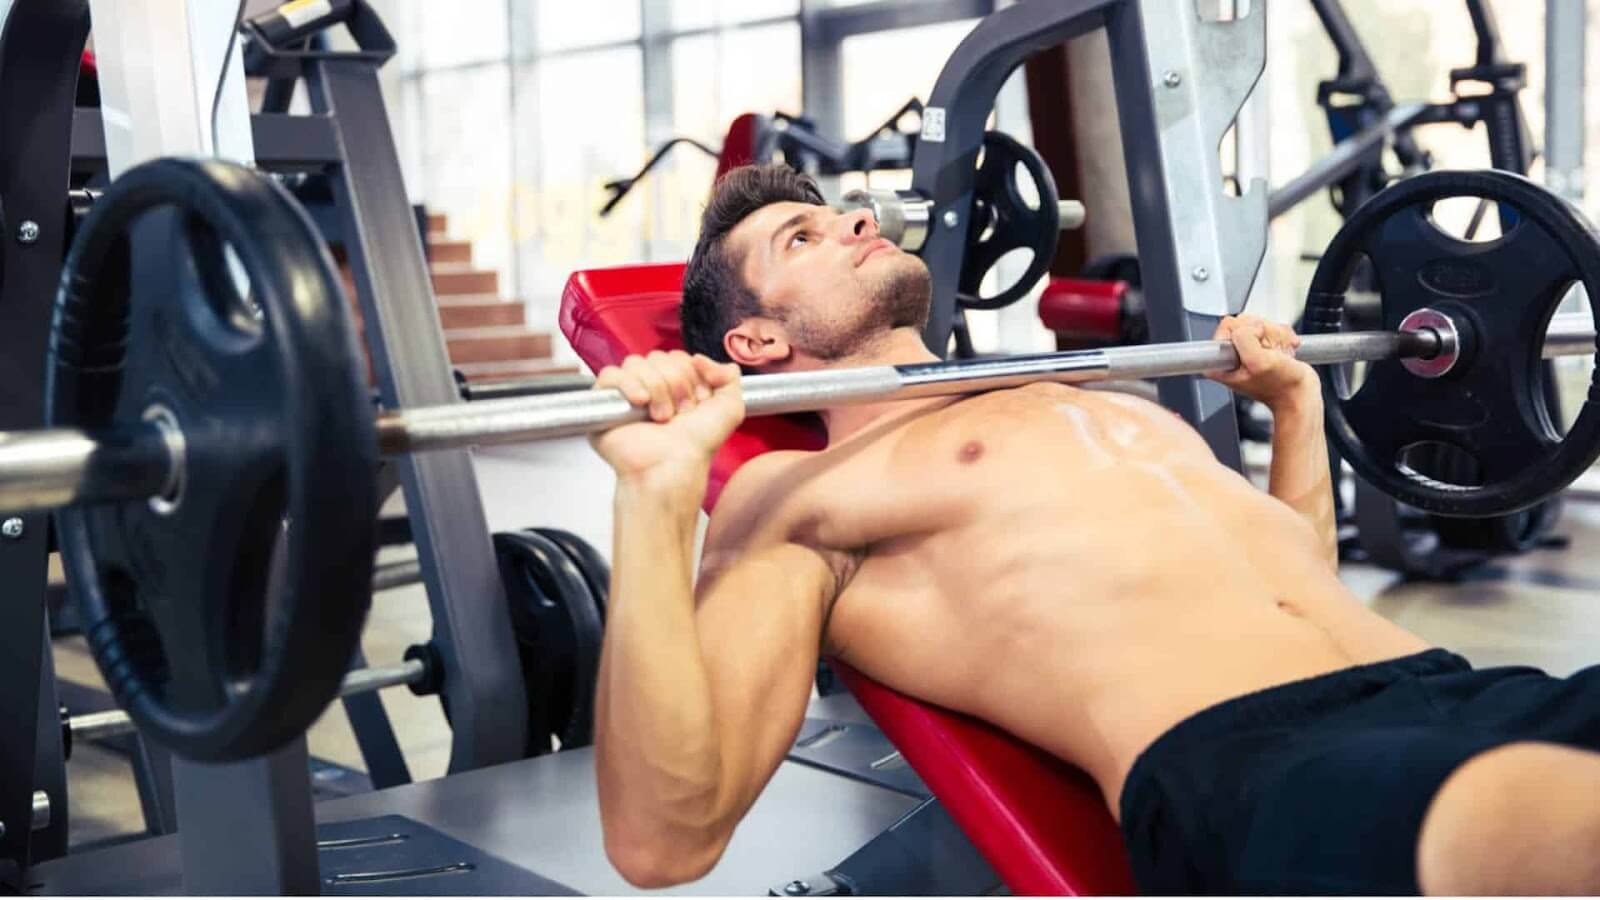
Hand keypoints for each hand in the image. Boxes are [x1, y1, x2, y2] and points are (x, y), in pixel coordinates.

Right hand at [589, 351, 744, 484]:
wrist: (674, 466)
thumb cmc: (698, 445)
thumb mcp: (730, 408)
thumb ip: (728, 376)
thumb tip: (701, 357)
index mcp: (676, 387)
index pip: (678, 357)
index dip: (691, 375)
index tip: (699, 401)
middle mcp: (652, 389)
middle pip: (658, 357)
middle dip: (676, 383)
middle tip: (680, 413)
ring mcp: (627, 396)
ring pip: (636, 363)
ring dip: (656, 388)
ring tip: (661, 417)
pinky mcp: (606, 404)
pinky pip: (610, 374)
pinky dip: (628, 384)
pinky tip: (640, 401)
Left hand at [1206, 315, 1316, 409]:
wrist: (1300, 395)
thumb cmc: (1281, 386)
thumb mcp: (1257, 362)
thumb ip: (1245, 338)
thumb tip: (1248, 325)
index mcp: (1219, 363)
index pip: (1228, 326)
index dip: (1247, 332)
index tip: (1257, 349)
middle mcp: (1230, 356)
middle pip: (1245, 322)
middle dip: (1265, 334)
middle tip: (1271, 353)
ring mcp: (1246, 350)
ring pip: (1260, 324)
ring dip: (1277, 337)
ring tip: (1279, 355)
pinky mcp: (1261, 346)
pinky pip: (1272, 328)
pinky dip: (1283, 337)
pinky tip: (1285, 352)